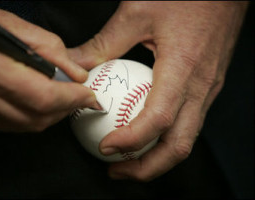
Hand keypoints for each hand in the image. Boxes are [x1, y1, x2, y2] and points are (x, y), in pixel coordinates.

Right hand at [0, 1, 99, 133]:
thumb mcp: (1, 21)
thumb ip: (44, 46)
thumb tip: (74, 72)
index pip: (45, 96)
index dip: (73, 98)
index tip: (88, 94)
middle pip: (39, 117)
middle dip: (67, 108)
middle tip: (79, 95)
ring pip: (26, 126)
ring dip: (51, 114)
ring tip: (61, 96)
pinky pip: (9, 126)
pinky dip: (31, 116)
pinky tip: (35, 101)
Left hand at [68, 1, 247, 180]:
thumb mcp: (136, 13)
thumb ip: (104, 43)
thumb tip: (77, 66)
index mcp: (183, 69)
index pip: (157, 119)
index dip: (130, 141)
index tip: (106, 148)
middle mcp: (200, 87)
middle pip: (178, 146)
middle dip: (147, 168)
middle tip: (117, 170)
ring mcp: (206, 90)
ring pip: (186, 139)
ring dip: (156, 157)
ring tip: (128, 159)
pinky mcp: (207, 88)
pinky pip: (188, 123)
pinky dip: (165, 138)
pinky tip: (145, 133)